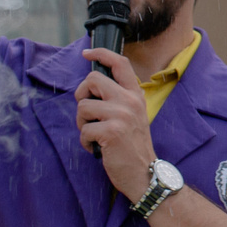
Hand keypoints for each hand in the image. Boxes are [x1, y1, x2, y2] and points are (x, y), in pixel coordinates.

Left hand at [77, 47, 155, 199]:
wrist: (144, 173)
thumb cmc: (133, 145)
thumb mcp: (134, 116)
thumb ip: (118, 99)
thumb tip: (92, 87)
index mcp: (135, 95)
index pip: (120, 63)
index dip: (101, 53)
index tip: (87, 54)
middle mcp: (130, 101)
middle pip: (93, 80)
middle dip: (82, 95)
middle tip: (87, 112)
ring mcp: (121, 115)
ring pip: (83, 106)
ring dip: (82, 123)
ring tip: (94, 134)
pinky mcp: (111, 131)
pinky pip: (84, 130)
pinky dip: (85, 141)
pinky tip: (97, 148)